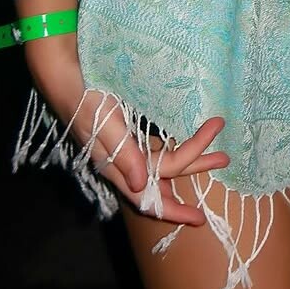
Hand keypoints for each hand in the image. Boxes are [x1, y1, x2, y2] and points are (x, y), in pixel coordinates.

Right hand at [28, 41, 228, 225]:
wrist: (65, 71)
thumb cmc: (84, 95)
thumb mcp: (104, 123)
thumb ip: (124, 154)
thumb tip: (141, 186)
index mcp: (115, 165)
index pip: (149, 194)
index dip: (174, 210)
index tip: (200, 217)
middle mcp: (120, 161)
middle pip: (161, 178)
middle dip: (195, 170)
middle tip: (225, 159)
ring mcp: (122, 146)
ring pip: (160, 163)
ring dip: (190, 157)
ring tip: (218, 151)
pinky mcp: (124, 129)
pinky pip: (153, 148)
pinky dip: (172, 149)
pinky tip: (186, 143)